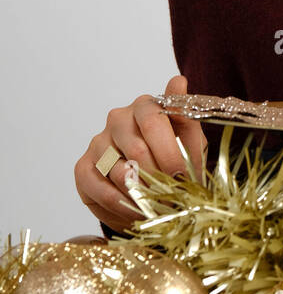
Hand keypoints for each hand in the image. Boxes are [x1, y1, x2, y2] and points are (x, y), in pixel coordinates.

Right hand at [74, 74, 207, 233]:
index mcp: (145, 106)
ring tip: (161, 210)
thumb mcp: (189, 138)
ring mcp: (98, 143)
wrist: (150, 181)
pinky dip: (122, 206)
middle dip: (159, 179)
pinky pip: (100, 190)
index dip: (169, 151)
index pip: (153, 120)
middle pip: (137, 149)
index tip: (182, 176)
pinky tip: (138, 213)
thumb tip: (178, 80)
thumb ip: (186, 117)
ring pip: (119, 172)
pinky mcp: (83, 168)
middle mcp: (118, 119)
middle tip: (175, 199)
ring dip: (143, 196)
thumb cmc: (173, 154)